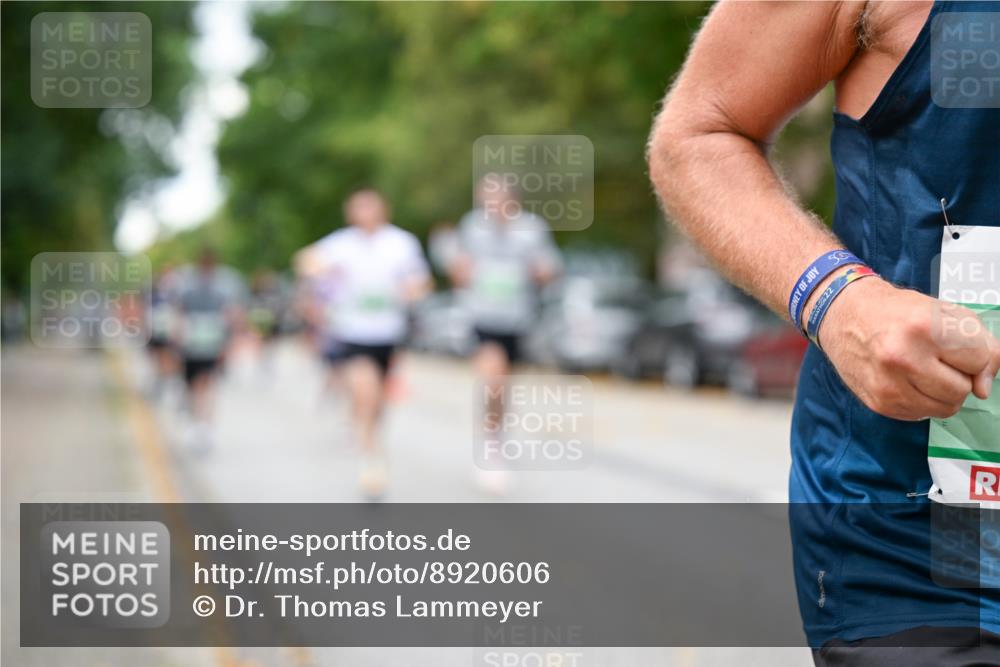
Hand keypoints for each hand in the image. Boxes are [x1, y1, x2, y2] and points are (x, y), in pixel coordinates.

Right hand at [818, 277, 999, 420]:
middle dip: (959, 376)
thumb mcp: (944, 311)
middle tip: (939, 359)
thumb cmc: (896, 311)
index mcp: (924, 328)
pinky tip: (907, 380)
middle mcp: (903, 358)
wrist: (843, 314)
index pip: (979, 360)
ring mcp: (889, 385)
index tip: (959, 348)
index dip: (976, 355)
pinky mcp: (879, 403)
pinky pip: (921, 415)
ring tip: (924, 371)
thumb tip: (985, 387)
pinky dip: (922, 400)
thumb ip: (980, 344)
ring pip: (944, 408)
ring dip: (942, 393)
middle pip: (962, 390)